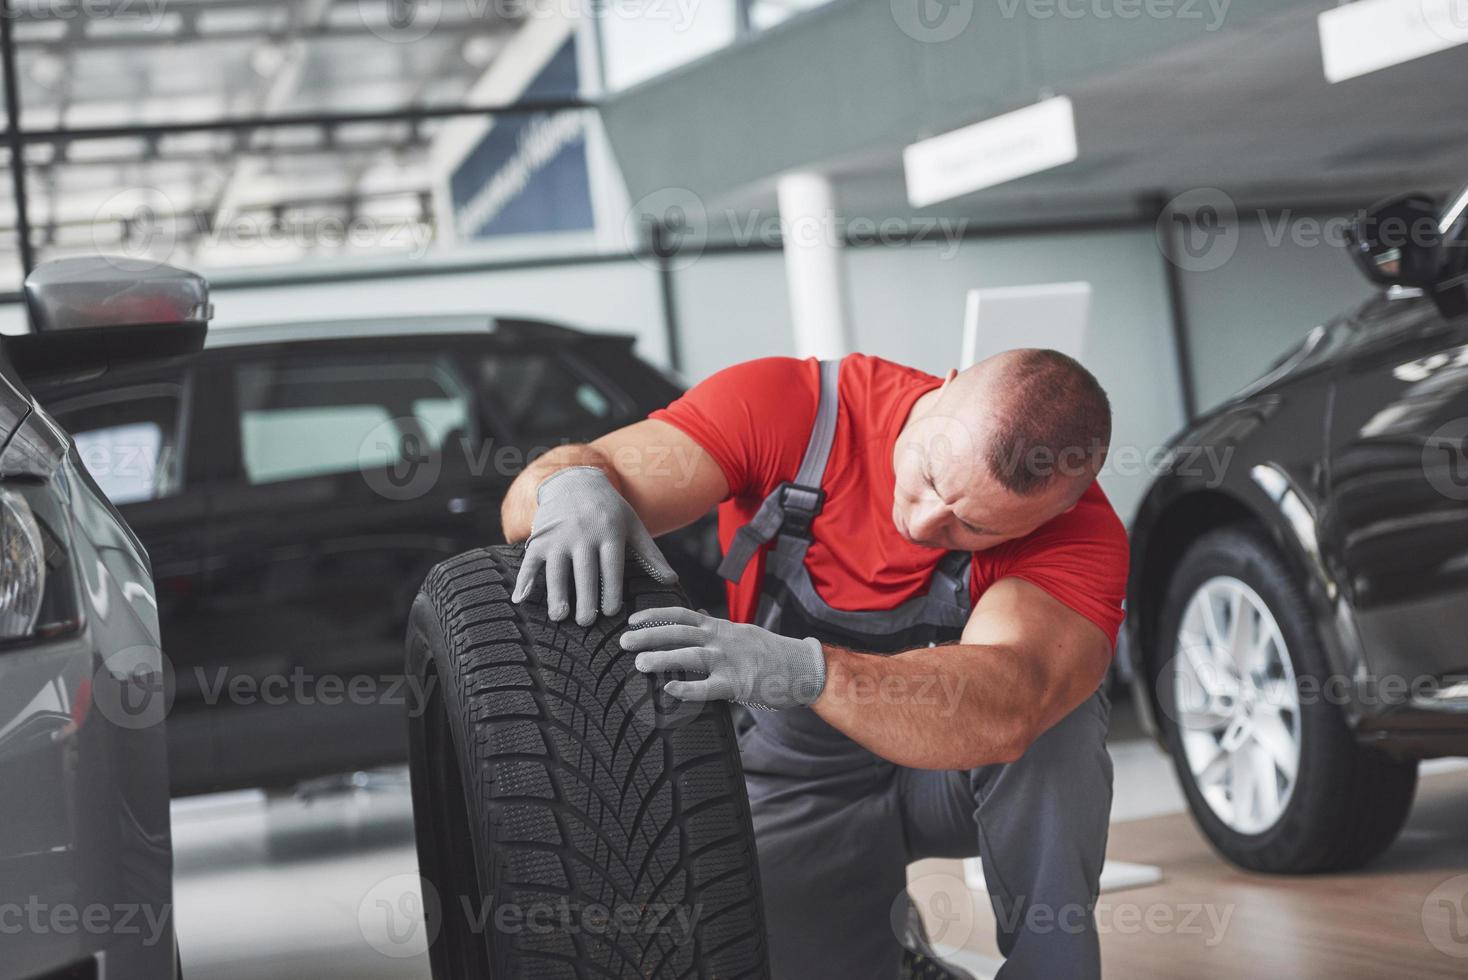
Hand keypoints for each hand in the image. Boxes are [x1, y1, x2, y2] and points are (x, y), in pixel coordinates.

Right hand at [512, 466, 676, 624]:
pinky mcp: (540, 538)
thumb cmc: (609, 510)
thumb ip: (651, 554)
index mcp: (609, 532)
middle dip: (585, 597)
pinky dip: (523, 579)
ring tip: (559, 616)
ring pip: (557, 568)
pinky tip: (519, 599)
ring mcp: (559, 536)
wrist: (575, 481)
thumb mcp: (632, 526)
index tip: (611, 612)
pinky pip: (530, 561)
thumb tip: (672, 580)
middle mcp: (583, 534)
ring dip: (556, 593)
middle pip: (584, 570)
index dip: (611, 588)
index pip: (611, 565)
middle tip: (586, 622)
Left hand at [620, 607, 826, 709]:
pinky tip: (669, 689)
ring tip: (638, 663)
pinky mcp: (737, 684)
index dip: (655, 616)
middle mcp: (721, 640)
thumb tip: (699, 616)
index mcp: (720, 627)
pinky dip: (687, 688)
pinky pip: (707, 687)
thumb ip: (718, 627)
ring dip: (661, 658)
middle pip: (678, 632)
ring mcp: (729, 661)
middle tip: (623, 641)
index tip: (632, 619)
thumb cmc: (770, 652)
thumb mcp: (742, 632)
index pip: (682, 615)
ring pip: (689, 656)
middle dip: (649, 635)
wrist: (802, 667)